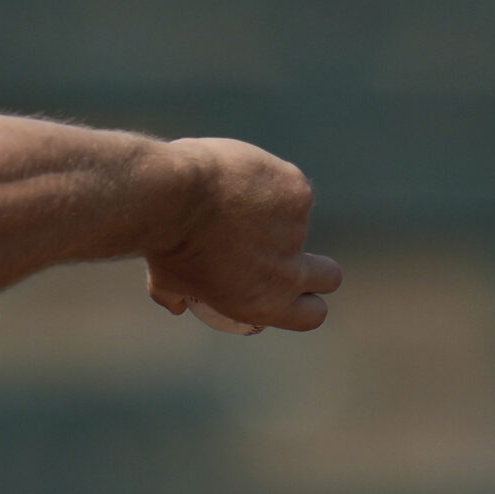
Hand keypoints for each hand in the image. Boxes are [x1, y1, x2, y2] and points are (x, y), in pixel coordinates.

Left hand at [145, 138, 341, 331]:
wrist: (174, 197)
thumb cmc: (163, 243)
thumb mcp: (165, 281)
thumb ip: (178, 296)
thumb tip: (179, 306)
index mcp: (263, 303)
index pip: (312, 315)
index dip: (308, 302)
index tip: (295, 289)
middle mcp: (287, 273)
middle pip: (330, 276)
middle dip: (318, 267)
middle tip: (285, 250)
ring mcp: (298, 231)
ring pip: (296, 220)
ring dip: (274, 213)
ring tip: (231, 201)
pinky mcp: (299, 192)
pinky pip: (287, 186)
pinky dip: (268, 182)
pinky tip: (239, 178)